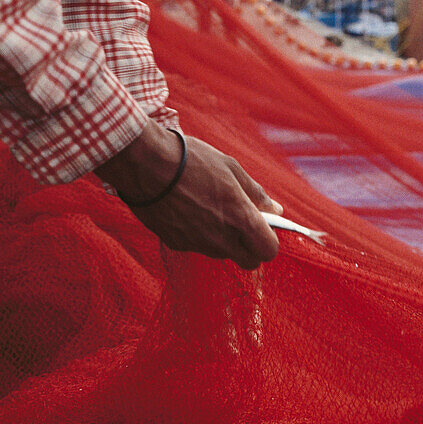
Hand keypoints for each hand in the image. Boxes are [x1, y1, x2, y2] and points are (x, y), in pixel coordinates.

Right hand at [95, 120, 280, 269]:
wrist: (146, 164)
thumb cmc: (192, 161)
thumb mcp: (231, 169)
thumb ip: (256, 194)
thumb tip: (276, 209)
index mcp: (240, 218)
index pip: (268, 251)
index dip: (268, 240)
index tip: (262, 226)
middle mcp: (221, 239)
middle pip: (249, 262)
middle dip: (250, 248)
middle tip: (241, 223)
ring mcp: (197, 245)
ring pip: (222, 254)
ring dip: (224, 240)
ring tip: (209, 208)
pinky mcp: (176, 244)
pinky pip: (197, 246)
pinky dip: (198, 234)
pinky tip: (187, 210)